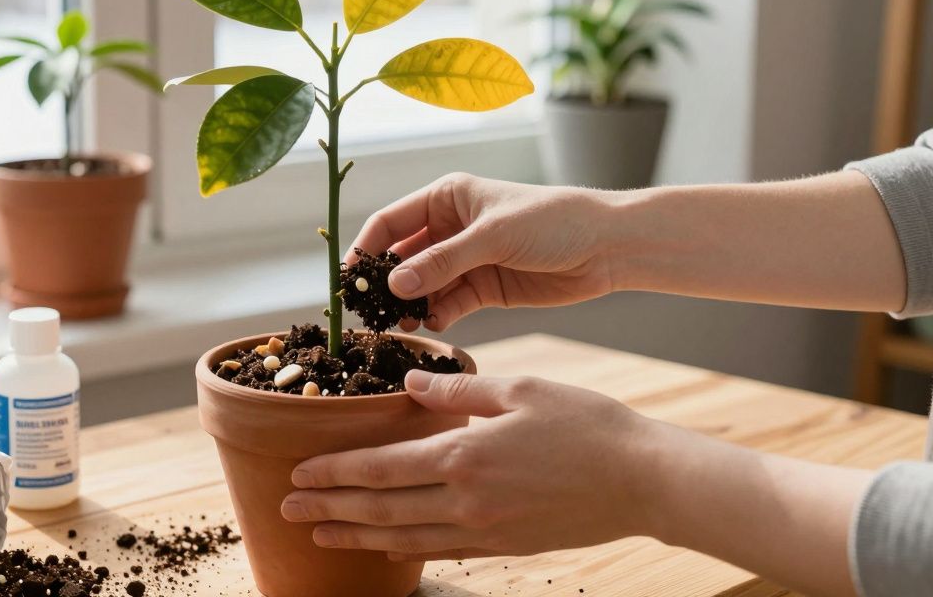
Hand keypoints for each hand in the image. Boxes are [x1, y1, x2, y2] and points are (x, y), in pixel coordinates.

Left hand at [281, 369, 869, 596]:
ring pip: (403, 537)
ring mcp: (484, 530)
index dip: (334, 474)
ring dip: (355, 537)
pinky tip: (387, 547)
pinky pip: (441, 550)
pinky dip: (406, 550)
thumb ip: (458, 387)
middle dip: (328, 510)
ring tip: (319, 536)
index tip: (297, 475)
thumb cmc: (588, 424)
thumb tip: (411, 381)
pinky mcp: (504, 546)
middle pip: (379, 509)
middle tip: (287, 511)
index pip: (380, 468)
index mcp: (463, 455)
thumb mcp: (522, 388)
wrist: (645, 481)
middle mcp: (465, 500)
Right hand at [348, 173, 620, 330]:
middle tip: (369, 313)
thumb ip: (443, 261)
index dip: (364, 249)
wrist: (607, 247)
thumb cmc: (553, 221)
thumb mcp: (493, 236)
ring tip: (401, 325)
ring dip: (410, 304)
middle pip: (401, 257)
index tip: (347, 280)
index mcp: (446, 197)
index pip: (389, 222)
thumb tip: (394, 283)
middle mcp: (449, 227)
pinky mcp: (483, 287)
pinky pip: (447, 304)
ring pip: (422, 285)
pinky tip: (433, 325)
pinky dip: (437, 315)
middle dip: (385, 284)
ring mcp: (465, 260)